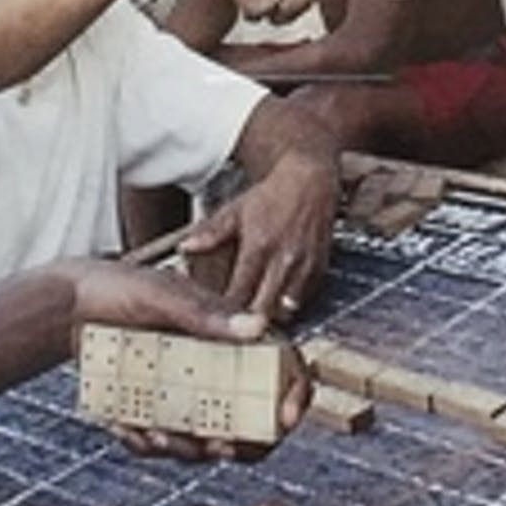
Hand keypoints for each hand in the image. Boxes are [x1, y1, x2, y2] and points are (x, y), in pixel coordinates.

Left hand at [62, 257, 312, 457]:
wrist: (67, 306)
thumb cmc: (118, 287)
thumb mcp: (163, 296)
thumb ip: (208, 315)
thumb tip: (259, 326)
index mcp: (231, 337)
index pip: (282, 368)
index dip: (295, 395)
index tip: (286, 421)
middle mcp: (216, 369)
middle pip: (252, 421)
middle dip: (239, 444)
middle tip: (212, 446)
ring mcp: (187, 392)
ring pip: (206, 440)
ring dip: (185, 448)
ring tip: (151, 435)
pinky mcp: (158, 409)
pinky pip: (164, 441)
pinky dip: (147, 443)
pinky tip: (125, 429)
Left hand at [182, 143, 335, 325]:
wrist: (311, 181)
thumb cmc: (273, 195)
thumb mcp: (237, 210)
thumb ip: (211, 233)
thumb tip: (186, 247)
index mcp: (258, 247)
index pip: (239, 292)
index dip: (227, 310)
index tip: (217, 316)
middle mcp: (283, 260)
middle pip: (264, 308)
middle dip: (249, 320)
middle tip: (237, 325)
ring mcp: (304, 266)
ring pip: (288, 309)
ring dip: (272, 315)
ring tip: (258, 317)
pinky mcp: (319, 268)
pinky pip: (305, 298)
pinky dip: (291, 304)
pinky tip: (278, 301)